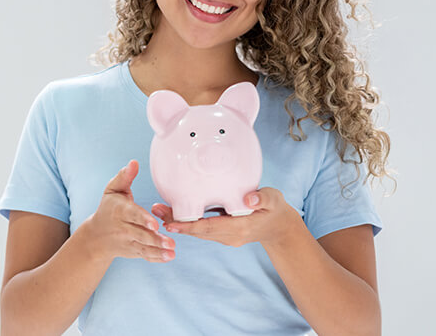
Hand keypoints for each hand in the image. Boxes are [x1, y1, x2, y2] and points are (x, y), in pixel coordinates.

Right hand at [84, 160, 175, 262]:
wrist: (96, 236)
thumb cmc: (108, 207)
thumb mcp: (113, 190)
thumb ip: (124, 176)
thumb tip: (134, 162)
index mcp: (120, 211)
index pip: (132, 215)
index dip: (143, 219)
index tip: (154, 223)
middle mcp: (123, 228)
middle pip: (140, 234)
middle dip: (155, 239)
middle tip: (170, 242)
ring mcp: (128, 241)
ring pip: (144, 246)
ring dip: (158, 250)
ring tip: (172, 251)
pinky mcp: (133, 251)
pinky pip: (145, 255)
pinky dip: (157, 257)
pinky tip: (169, 256)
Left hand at [151, 188, 299, 247]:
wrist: (279, 227)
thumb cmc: (275, 209)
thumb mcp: (273, 199)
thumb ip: (262, 198)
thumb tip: (248, 198)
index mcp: (240, 227)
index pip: (210, 228)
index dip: (189, 227)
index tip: (170, 224)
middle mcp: (230, 235)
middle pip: (199, 231)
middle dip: (176, 223)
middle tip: (156, 211)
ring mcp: (226, 236)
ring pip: (198, 232)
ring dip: (179, 223)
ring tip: (159, 210)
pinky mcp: (223, 233)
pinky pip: (202, 229)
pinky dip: (188, 222)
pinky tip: (175, 213)